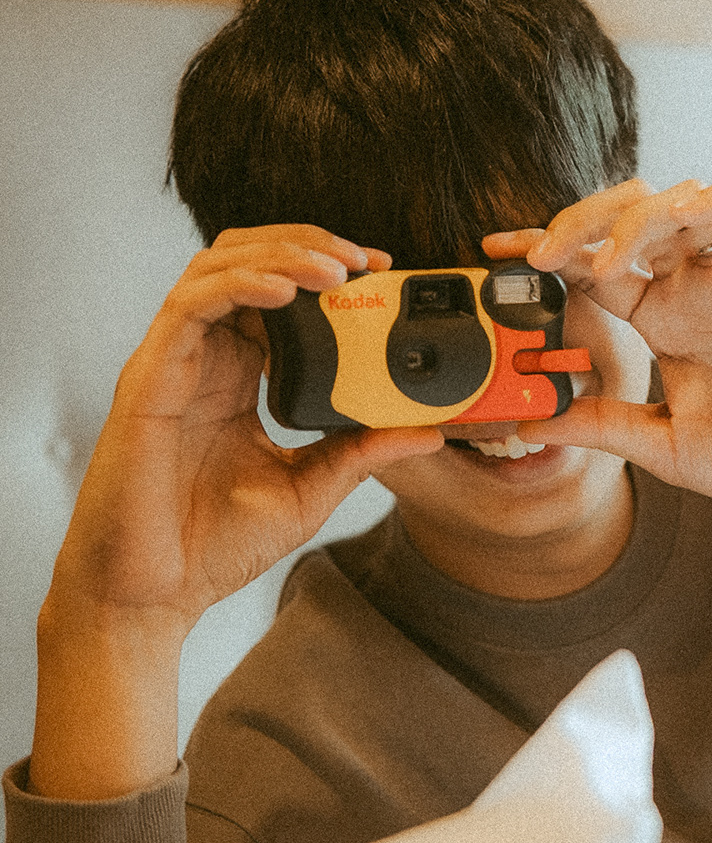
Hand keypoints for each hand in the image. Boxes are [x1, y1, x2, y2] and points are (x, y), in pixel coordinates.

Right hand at [33, 226, 441, 798]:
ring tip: (335, 268)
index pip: (278, 296)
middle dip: (305, 247)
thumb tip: (430, 430)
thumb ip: (363, 453)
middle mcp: (205, 361)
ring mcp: (175, 365)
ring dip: (279, 256)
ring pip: (217, 270)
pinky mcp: (151, 380)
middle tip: (363, 259)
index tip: (381, 271)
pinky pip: (190, 307)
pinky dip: (239, 286)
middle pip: (246, 263)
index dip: (324, 271)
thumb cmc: (215, 546)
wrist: (156, 595)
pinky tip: (284, 291)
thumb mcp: (311, 489)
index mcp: (239, 377)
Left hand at [486, 180, 711, 587]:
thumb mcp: (660, 446)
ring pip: (685, 204)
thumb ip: (600, 425)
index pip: (595, 264)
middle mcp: (697, 291)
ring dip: (638, 216)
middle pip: (631, 217)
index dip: (547, 247)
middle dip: (580, 221)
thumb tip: (526, 416)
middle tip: (541, 255)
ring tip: (609, 259)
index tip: (496, 252)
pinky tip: (689, 214)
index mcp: (664, 321)